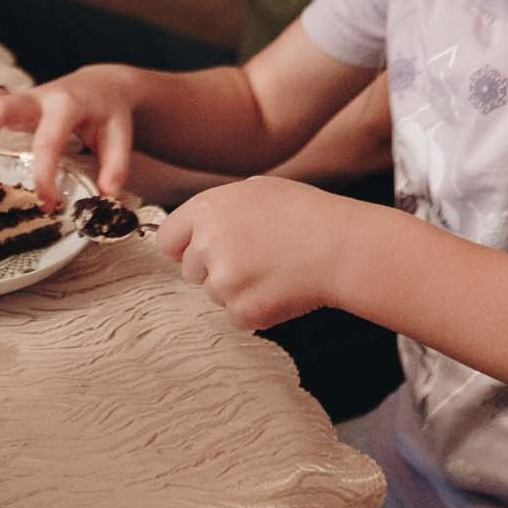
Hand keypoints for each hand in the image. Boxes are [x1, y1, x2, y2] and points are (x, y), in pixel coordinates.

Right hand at [0, 67, 137, 209]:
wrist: (102, 86)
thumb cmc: (108, 115)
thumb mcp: (119, 137)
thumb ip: (115, 166)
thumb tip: (106, 197)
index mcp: (66, 106)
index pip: (49, 141)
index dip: (44, 174)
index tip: (44, 204)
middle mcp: (37, 97)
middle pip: (4, 105)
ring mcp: (20, 97)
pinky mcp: (9, 99)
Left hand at [156, 177, 349, 330]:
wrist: (340, 246)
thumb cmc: (306, 213)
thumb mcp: (257, 189)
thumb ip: (220, 208)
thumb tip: (198, 226)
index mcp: (207, 210)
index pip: (166, 239)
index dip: (182, 247)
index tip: (197, 252)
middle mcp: (207, 245)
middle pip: (191, 271)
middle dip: (215, 269)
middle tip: (253, 258)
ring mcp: (223, 282)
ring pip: (215, 294)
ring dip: (237, 289)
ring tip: (273, 270)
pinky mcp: (242, 312)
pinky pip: (236, 317)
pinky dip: (256, 309)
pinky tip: (280, 288)